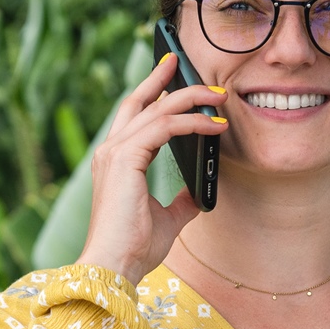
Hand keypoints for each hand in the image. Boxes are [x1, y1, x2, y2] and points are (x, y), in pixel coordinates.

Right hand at [76, 54, 227, 285]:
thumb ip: (182, 199)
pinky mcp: (125, 159)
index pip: (135, 116)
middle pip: (138, 101)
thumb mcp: (167, 219)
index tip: (172, 76)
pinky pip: (165, 126)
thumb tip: (200, 189)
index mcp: (115, 162)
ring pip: (157, 109)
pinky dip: (193, 122)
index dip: (154, 93)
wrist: (115, 267)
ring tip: (219, 96)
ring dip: (191, 98)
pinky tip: (215, 125)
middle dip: (163, 78)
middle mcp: (111, 151)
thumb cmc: (134, 248)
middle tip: (183, 61)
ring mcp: (115, 152)